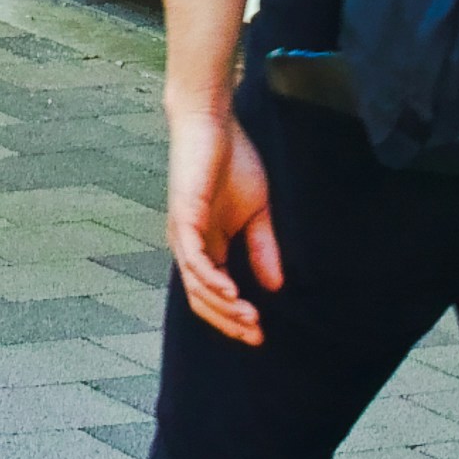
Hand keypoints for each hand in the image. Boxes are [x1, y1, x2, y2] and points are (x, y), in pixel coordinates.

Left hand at [163, 93, 285, 343]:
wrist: (213, 122)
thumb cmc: (233, 161)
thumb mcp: (257, 212)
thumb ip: (263, 248)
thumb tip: (275, 287)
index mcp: (205, 246)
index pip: (213, 294)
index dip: (234, 317)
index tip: (261, 333)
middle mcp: (189, 246)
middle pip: (201, 300)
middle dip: (229, 322)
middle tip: (256, 336)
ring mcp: (183, 234)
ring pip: (197, 286)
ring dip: (223, 307)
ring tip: (250, 319)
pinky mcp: (184, 218)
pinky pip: (195, 260)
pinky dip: (212, 281)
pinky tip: (232, 292)